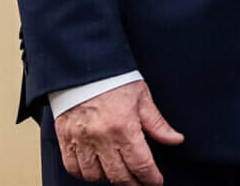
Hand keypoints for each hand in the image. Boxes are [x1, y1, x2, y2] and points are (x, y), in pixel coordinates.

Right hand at [54, 82, 182, 184]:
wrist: (83, 66)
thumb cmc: (113, 79)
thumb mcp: (141, 98)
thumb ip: (157, 124)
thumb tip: (175, 139)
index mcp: (123, 126)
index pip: (141, 165)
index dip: (151, 179)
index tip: (155, 182)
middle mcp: (101, 136)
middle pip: (119, 176)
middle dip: (133, 183)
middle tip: (140, 182)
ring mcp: (81, 139)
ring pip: (95, 176)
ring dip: (108, 179)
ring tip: (118, 172)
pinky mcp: (65, 137)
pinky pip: (73, 167)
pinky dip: (84, 173)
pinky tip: (95, 168)